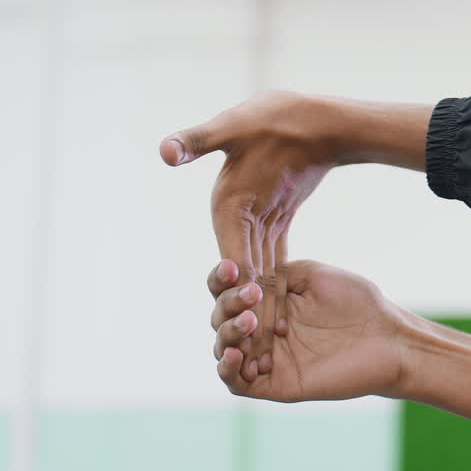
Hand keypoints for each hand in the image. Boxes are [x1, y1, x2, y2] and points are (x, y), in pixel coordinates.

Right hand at [160, 91, 338, 374]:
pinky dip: (277, 289)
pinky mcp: (274, 222)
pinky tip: (282, 322)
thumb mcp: (234, 129)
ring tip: (268, 353)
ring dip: (261, 310)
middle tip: (256, 356)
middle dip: (247, 313)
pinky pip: (275, 262)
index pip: (231, 255)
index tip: (242, 320)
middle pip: (242, 275)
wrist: (305, 115)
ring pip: (258, 275)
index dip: (236, 288)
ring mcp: (254, 222)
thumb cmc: (270, 117)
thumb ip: (199, 140)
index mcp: (226, 205)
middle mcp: (235, 219)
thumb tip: (165, 151)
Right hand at [208, 258, 408, 400]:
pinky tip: (236, 354)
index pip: (230, 290)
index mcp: (271, 301)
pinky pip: (237, 383)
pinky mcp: (276, 384)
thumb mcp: (314, 275)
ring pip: (225, 349)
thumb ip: (276, 274)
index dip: (221, 278)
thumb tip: (243, 276)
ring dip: (228, 333)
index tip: (230, 268)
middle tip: (251, 297)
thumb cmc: (358, 303)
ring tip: (250, 322)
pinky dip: (228, 369)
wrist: (388, 337)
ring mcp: (268, 357)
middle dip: (228, 305)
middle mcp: (264, 329)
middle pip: (221, 318)